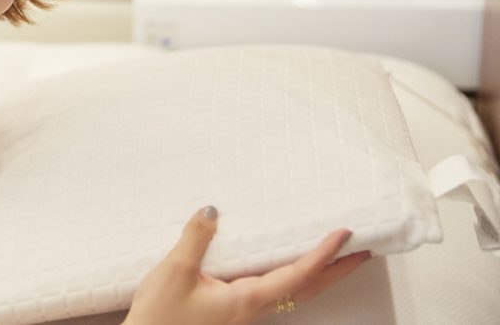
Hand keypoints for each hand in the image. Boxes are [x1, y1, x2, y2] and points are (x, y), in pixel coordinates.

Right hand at [123, 207, 370, 324]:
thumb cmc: (160, 316)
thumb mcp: (175, 272)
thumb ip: (196, 239)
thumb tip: (212, 210)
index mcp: (247, 299)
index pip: (298, 274)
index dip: (324, 254)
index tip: (344, 234)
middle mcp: (254, 308)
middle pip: (309, 288)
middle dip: (338, 270)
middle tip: (364, 250)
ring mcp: (246, 312)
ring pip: (296, 292)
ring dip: (321, 274)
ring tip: (338, 257)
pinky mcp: (234, 311)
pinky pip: (276, 291)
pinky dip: (296, 277)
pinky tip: (289, 267)